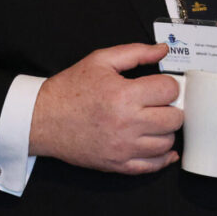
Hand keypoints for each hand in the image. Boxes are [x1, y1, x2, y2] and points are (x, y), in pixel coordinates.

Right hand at [29, 42, 182, 173]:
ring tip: (153, 122)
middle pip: (174, 118)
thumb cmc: (69, 90)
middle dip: (171, 108)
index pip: (170, 90)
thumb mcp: (100, 61)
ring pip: (167, 143)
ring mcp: (123, 147)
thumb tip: (162, 49)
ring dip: (165, 131)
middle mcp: (126, 123)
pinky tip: (159, 145)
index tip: (160, 86)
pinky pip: (152, 166)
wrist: (42, 120)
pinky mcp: (117, 165)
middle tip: (159, 104)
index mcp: (124, 95)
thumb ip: (136, 52)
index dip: (168, 85)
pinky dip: (162, 157)